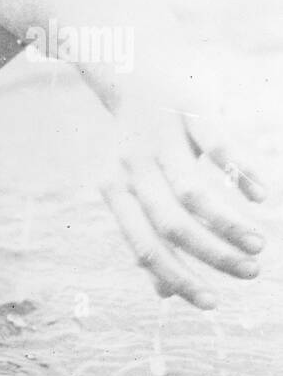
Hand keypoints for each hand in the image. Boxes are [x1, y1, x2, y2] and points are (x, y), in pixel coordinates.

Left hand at [100, 102, 266, 309]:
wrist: (136, 71)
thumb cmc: (143, 144)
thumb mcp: (136, 190)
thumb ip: (149, 238)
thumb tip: (163, 293)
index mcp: (116, 192)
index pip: (144, 247)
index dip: (179, 278)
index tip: (213, 304)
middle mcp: (132, 168)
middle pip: (171, 225)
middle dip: (213, 256)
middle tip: (251, 273)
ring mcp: (160, 139)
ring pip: (193, 193)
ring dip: (229, 224)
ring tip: (259, 244)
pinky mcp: (190, 111)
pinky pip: (218, 147)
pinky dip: (242, 174)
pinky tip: (261, 195)